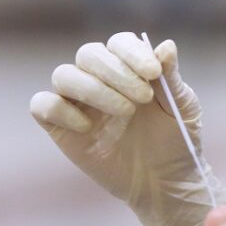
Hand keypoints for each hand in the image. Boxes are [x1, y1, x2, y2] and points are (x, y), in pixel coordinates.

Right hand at [30, 32, 225, 225]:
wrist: (165, 182)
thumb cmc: (175, 139)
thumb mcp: (182, 108)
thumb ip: (171, 77)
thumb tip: (167, 45)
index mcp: (128, 67)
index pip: (119, 42)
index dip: (132, 52)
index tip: (153, 73)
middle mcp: (99, 79)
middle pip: (88, 54)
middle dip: (116, 71)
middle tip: (143, 97)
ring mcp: (77, 102)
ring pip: (63, 74)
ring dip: (93, 89)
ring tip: (125, 112)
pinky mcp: (61, 128)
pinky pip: (42, 105)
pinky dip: (60, 110)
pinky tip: (88, 127)